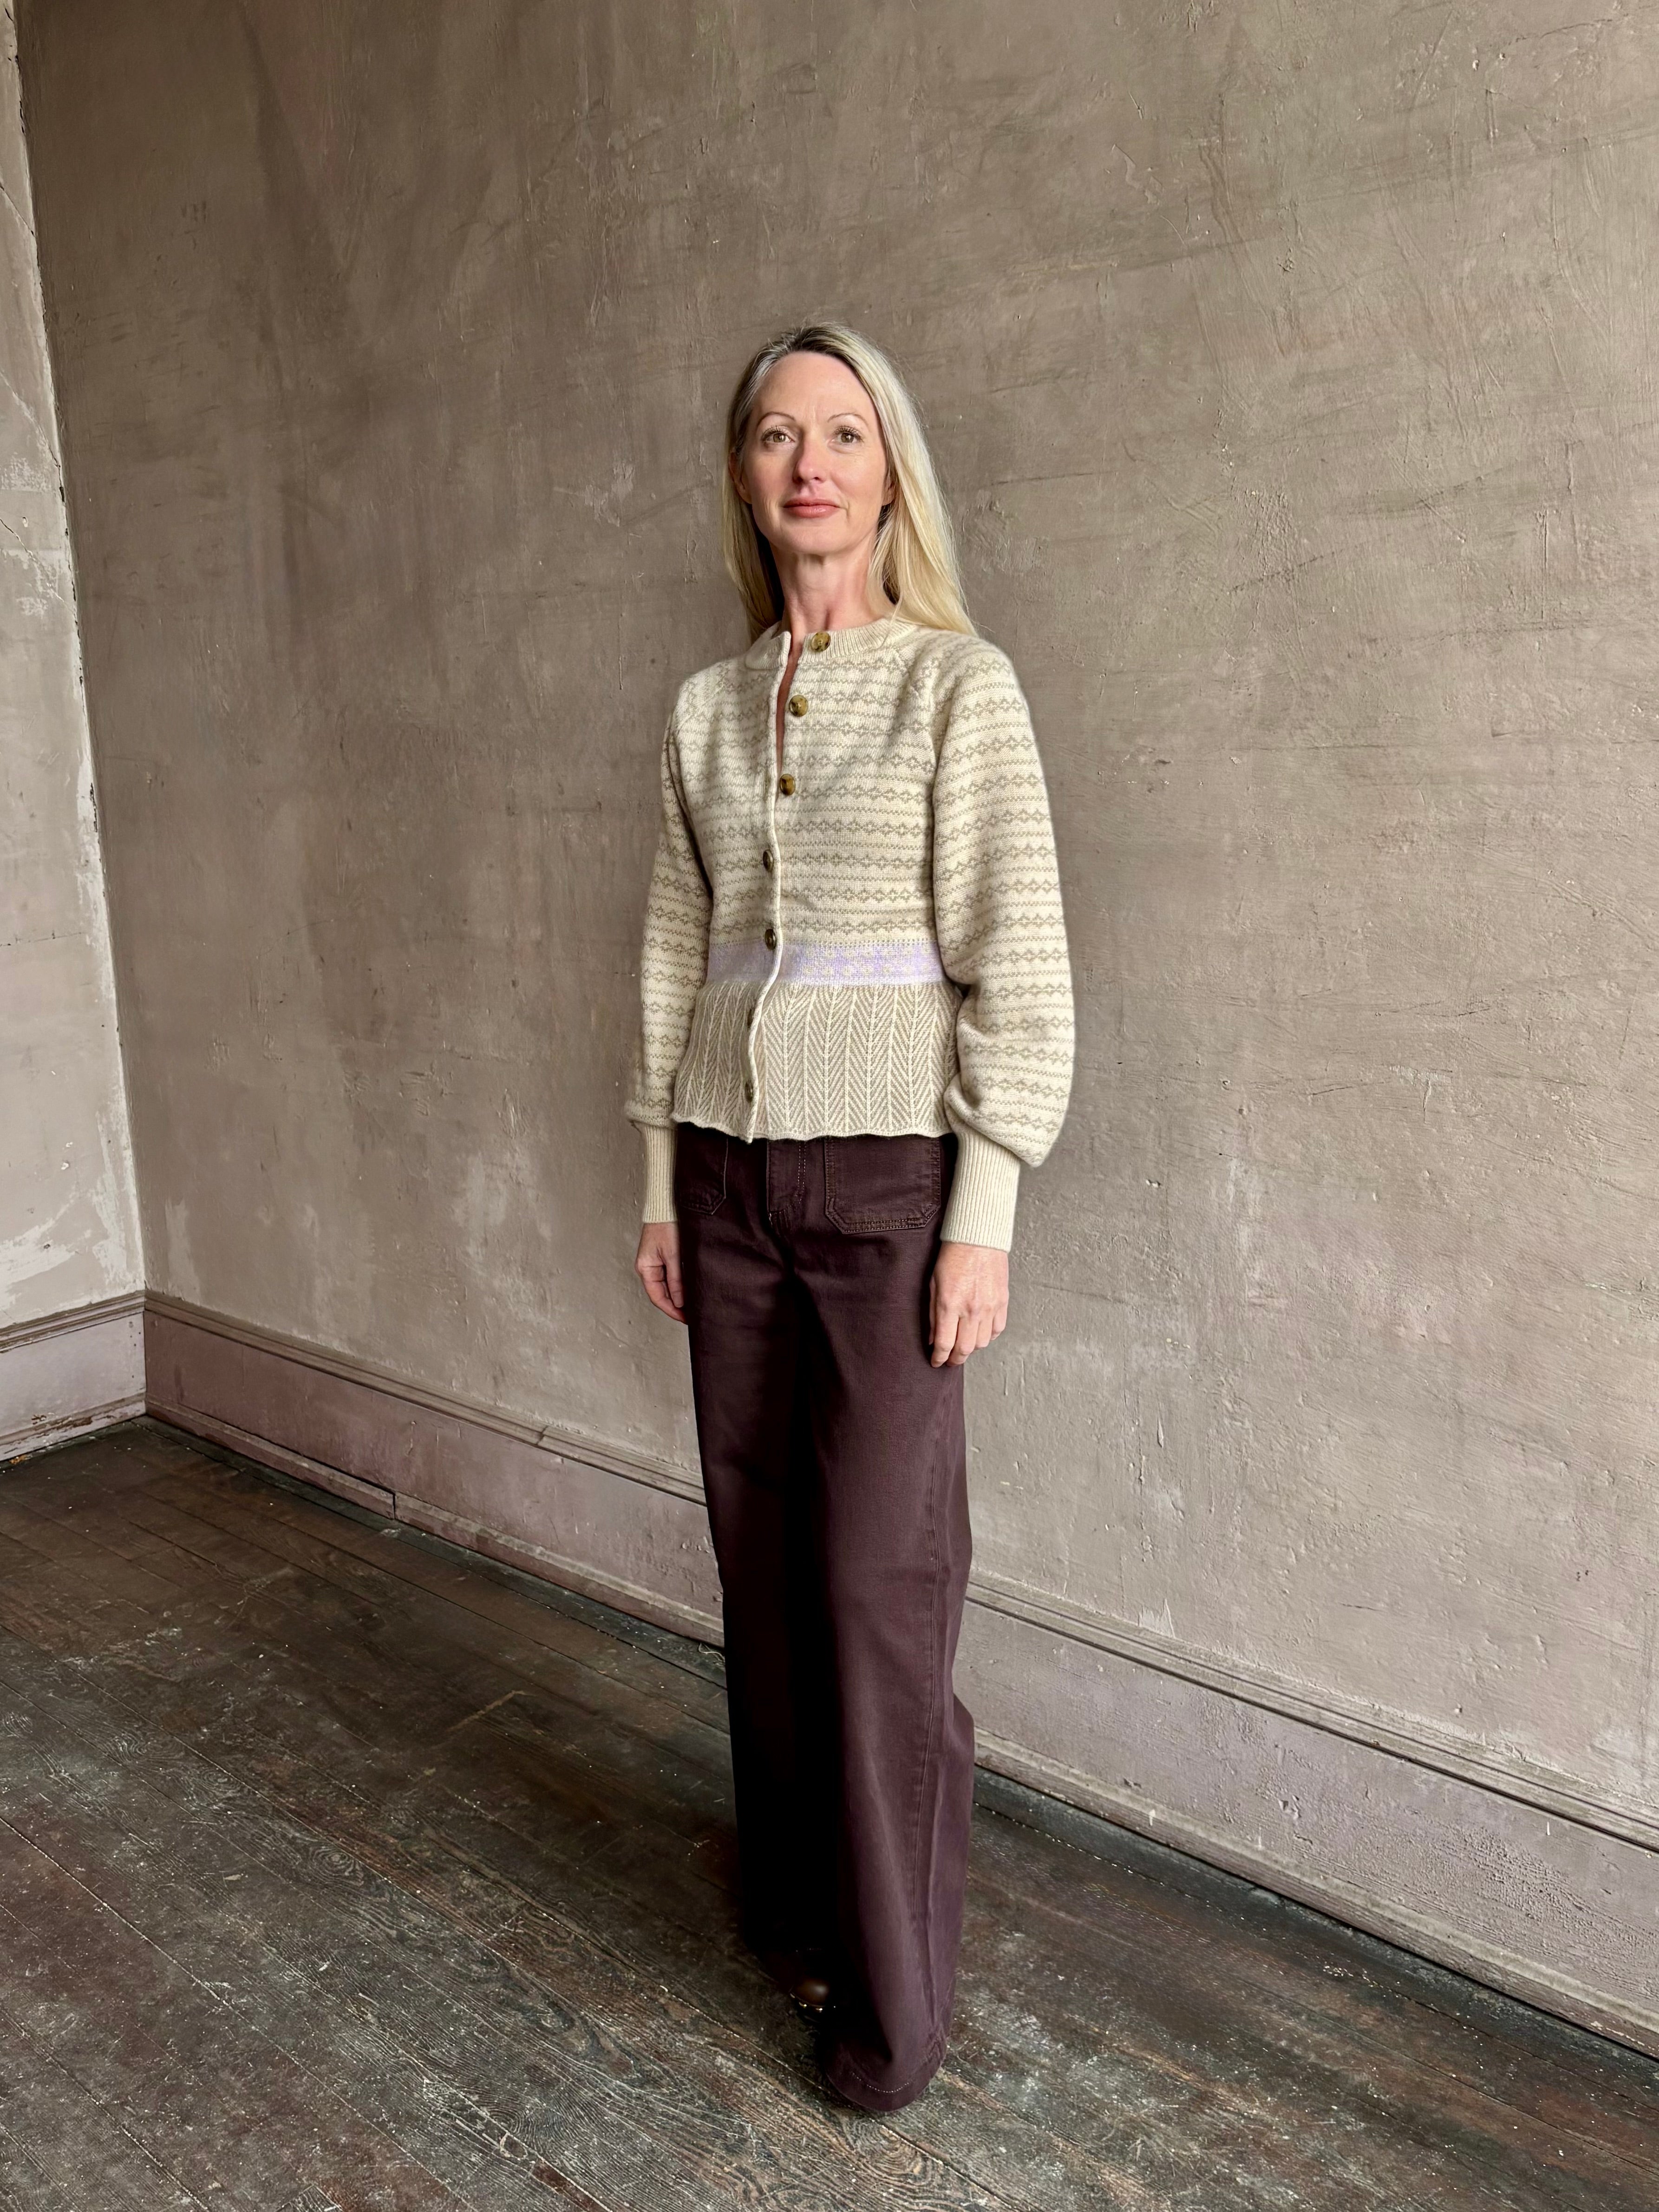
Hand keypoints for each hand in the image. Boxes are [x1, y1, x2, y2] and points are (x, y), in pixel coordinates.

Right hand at [635, 1221, 685, 1322]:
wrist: (668, 1204)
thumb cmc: (667, 1224)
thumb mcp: (673, 1254)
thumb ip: (676, 1279)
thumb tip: (680, 1301)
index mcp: (645, 1268)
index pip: (657, 1297)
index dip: (672, 1310)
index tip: (686, 1319)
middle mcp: (649, 1267)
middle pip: (662, 1293)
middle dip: (677, 1305)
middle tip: (692, 1315)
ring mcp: (656, 1262)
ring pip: (668, 1286)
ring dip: (679, 1295)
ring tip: (693, 1304)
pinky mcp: (665, 1256)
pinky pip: (672, 1276)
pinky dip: (680, 1284)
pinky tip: (690, 1289)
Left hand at [929, 1240, 1008, 1366]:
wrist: (978, 1238)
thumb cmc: (952, 1257)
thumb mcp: (933, 1284)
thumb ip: (933, 1315)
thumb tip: (933, 1339)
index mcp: (950, 1304)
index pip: (945, 1344)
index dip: (939, 1358)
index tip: (937, 1362)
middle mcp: (971, 1309)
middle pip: (965, 1349)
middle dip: (956, 1359)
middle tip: (950, 1360)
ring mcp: (990, 1307)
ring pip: (983, 1343)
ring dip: (972, 1348)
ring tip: (964, 1344)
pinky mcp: (1003, 1302)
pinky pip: (998, 1329)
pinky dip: (989, 1336)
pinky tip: (981, 1332)